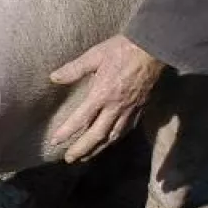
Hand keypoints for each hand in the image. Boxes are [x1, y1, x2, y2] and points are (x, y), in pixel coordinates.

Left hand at [48, 34, 164, 162]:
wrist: (154, 48)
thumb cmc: (123, 49)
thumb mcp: (95, 55)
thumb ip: (74, 69)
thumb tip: (54, 77)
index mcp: (102, 94)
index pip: (81, 119)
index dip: (67, 132)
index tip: (55, 141)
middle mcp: (116, 106)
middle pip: (97, 135)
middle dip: (82, 149)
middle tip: (69, 159)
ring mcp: (130, 109)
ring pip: (112, 136)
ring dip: (98, 149)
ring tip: (86, 157)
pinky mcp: (140, 108)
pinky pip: (126, 129)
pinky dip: (115, 139)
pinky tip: (109, 142)